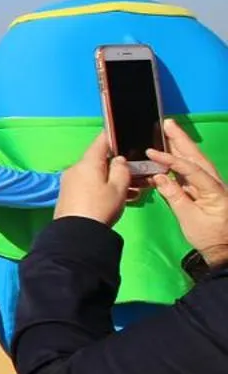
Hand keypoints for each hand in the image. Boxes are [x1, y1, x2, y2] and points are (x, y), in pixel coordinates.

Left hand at [56, 134, 136, 226]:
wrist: (76, 234)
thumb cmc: (100, 207)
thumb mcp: (118, 187)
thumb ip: (121, 169)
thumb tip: (118, 159)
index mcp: (87, 163)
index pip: (100, 142)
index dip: (113, 137)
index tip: (123, 134)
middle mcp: (76, 169)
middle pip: (100, 161)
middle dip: (119, 165)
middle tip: (138, 172)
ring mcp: (71, 182)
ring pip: (97, 175)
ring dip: (115, 179)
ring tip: (135, 189)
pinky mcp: (70, 195)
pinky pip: (90, 186)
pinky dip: (105, 188)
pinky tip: (122, 198)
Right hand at [149, 120, 227, 267]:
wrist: (223, 250)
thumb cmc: (208, 236)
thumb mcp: (189, 218)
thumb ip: (174, 196)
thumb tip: (159, 177)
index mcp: (214, 189)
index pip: (190, 168)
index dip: (171, 159)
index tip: (152, 152)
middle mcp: (215, 182)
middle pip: (197, 157)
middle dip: (182, 139)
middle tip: (167, 123)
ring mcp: (211, 184)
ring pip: (197, 160)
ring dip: (182, 145)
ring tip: (169, 131)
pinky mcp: (206, 189)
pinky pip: (194, 169)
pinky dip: (182, 159)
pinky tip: (172, 153)